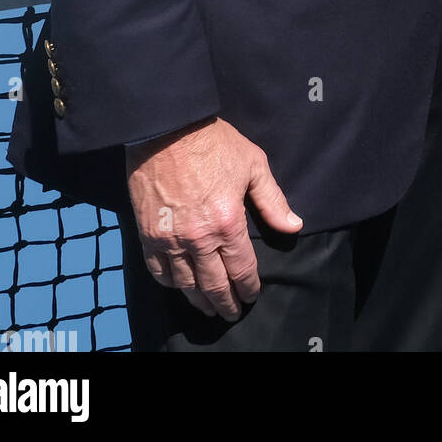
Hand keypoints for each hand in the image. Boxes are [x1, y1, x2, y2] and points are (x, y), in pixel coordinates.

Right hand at [126, 116, 301, 320]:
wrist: (167, 128)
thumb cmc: (214, 143)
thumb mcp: (253, 165)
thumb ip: (272, 200)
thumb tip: (294, 226)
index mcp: (228, 224)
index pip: (241, 269)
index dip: (248, 287)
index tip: (252, 296)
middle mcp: (199, 240)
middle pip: (214, 285)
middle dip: (226, 303)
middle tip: (232, 313)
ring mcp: (170, 240)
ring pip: (186, 285)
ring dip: (199, 300)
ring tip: (208, 308)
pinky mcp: (147, 235)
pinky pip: (158, 271)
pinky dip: (171, 284)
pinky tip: (180, 286)